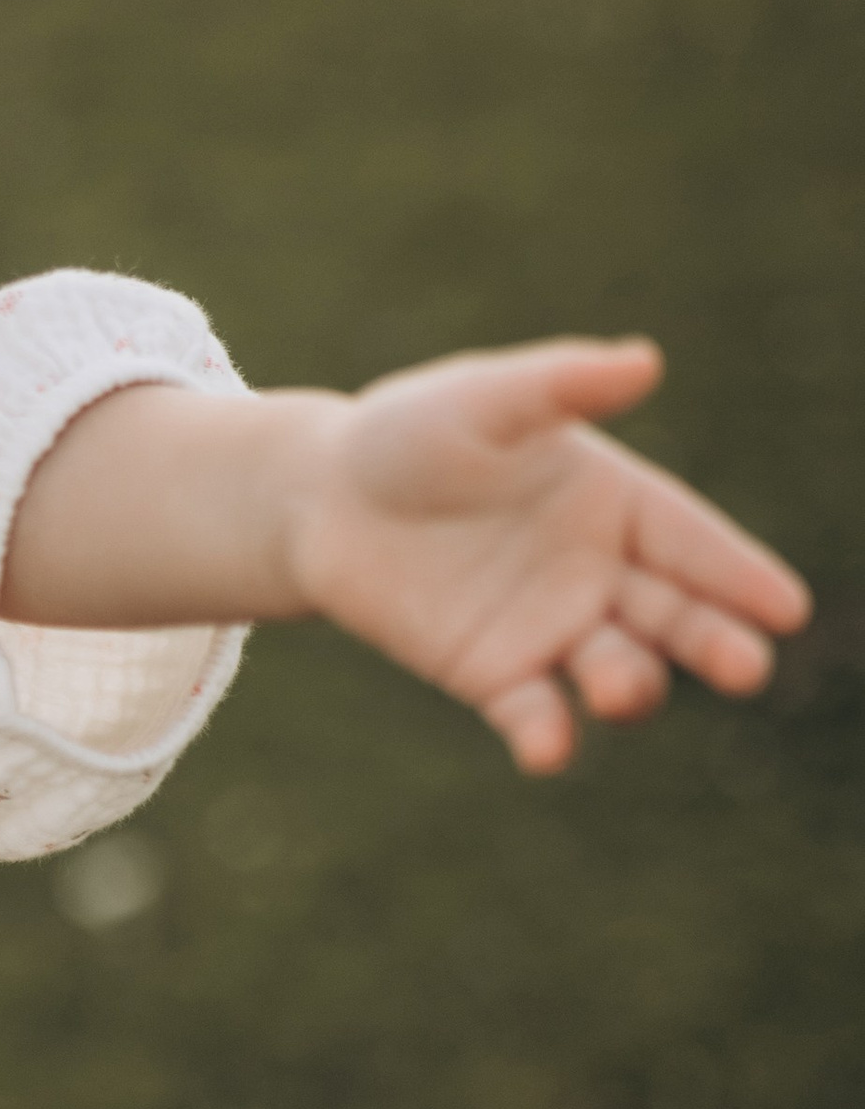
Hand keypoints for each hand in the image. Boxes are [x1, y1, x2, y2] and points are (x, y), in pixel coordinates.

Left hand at [285, 339, 810, 774]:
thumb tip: (644, 361)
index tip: (786, 607)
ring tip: (623, 689)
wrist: (321, 498)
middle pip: (675, 615)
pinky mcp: (492, 674)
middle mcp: (598, 571)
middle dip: (715, 641)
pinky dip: (545, 734)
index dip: (738, 572)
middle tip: (748, 667)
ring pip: (614, 668)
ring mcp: (550, 628)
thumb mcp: (482, 400)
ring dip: (631, 685)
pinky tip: (546, 748)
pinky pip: (531, 711)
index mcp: (615, 501)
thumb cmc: (412, 434)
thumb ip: (558, 386)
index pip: (692, 540)